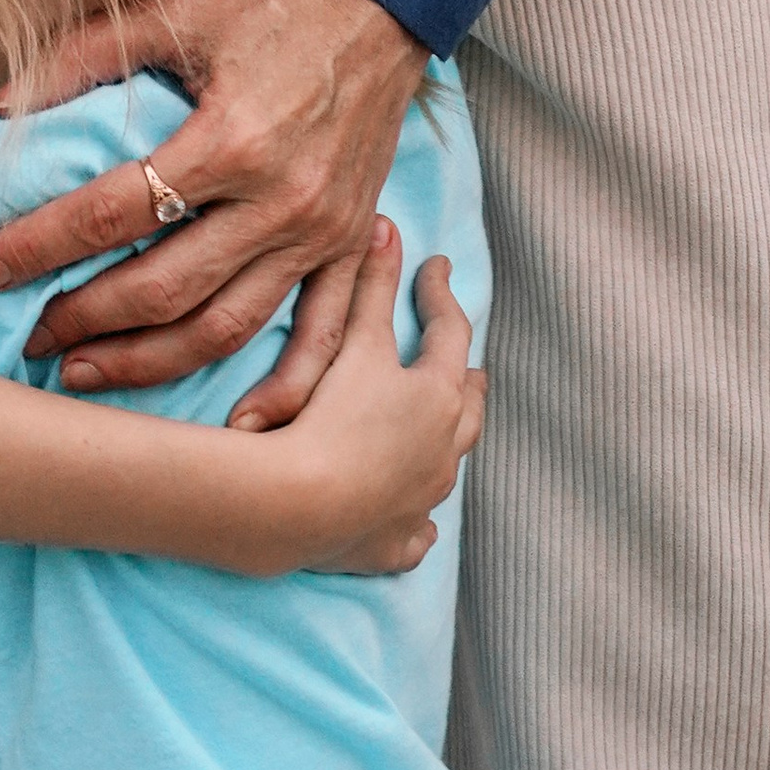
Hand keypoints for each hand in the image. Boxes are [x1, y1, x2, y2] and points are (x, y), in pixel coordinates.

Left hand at [0, 0, 425, 415]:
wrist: (382, 0)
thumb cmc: (274, 1)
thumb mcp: (177, 9)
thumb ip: (85, 56)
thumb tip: (0, 106)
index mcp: (229, 139)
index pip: (113, 211)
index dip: (41, 243)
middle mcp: (278, 199)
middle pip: (164, 287)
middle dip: (84, 318)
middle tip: (28, 334)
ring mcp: (320, 232)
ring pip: (226, 327)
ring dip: (151, 363)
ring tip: (87, 373)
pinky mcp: (348, 244)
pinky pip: (317, 336)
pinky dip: (280, 390)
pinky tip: (233, 426)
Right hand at [268, 224, 482, 576]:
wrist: (299, 505)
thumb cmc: (330, 414)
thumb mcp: (353, 340)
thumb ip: (370, 284)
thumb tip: (386, 225)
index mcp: (439, 395)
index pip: (450, 331)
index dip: (440, 294)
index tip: (436, 268)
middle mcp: (444, 450)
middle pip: (469, 407)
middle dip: (469, 380)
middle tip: (470, 366)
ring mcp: (424, 501)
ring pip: (450, 467)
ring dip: (448, 444)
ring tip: (446, 434)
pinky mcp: (396, 544)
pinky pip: (417, 533)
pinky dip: (418, 520)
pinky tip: (419, 523)